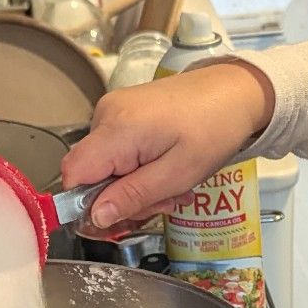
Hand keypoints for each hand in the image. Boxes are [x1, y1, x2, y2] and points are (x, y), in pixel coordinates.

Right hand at [61, 59, 275, 227]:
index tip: (119, 217)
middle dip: (123, 198)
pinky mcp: (124, 111)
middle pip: (91, 174)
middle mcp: (106, 115)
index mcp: (116, 130)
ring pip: (106, 166)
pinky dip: (139, 168)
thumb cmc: (214, 129)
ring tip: (174, 185)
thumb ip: (133, 196)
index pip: (73, 174)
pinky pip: (118, 151)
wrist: (234, 91)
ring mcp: (114, 110)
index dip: (86, 203)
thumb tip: (95, 217)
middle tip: (164, 202)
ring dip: (136, 186)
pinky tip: (167, 168)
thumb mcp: (178, 174)